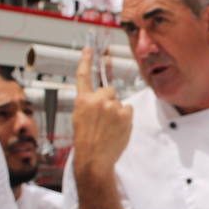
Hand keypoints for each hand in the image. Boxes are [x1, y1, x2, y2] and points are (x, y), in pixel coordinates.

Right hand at [71, 47, 132, 208]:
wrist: (94, 159)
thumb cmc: (87, 143)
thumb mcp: (81, 120)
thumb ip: (90, 106)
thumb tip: (105, 98)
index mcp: (81, 101)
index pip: (83, 76)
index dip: (86, 61)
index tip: (89, 49)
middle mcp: (96, 100)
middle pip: (109, 90)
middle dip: (109, 102)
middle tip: (104, 120)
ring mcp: (111, 106)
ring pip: (119, 102)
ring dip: (117, 113)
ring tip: (109, 129)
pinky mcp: (124, 113)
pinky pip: (128, 110)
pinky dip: (125, 119)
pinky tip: (117, 130)